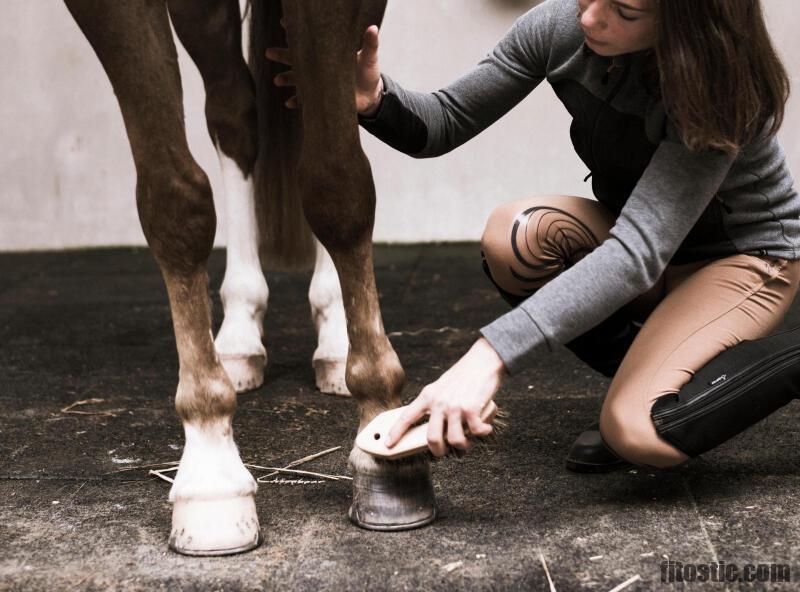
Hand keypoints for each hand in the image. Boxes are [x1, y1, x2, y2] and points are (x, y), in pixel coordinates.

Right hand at [265, 24, 383, 113]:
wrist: (371, 96)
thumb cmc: (368, 73)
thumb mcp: (370, 58)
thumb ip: (370, 44)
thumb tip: (373, 28)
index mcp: (328, 52)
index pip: (311, 39)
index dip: (297, 31)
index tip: (285, 23)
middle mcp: (319, 67)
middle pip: (297, 58)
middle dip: (283, 55)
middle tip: (269, 52)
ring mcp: (318, 82)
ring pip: (298, 79)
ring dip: (287, 79)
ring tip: (278, 80)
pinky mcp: (321, 97)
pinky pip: (306, 100)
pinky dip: (298, 101)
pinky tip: (289, 102)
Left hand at [386, 338, 505, 456]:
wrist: (482, 360)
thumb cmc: (464, 374)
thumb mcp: (441, 386)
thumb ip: (435, 403)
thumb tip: (436, 425)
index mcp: (428, 396)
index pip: (406, 417)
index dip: (395, 432)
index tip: (387, 444)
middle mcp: (438, 402)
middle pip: (432, 438)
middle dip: (438, 451)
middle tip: (443, 451)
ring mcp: (454, 406)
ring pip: (454, 440)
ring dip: (462, 446)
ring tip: (467, 442)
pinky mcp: (471, 409)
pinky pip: (476, 432)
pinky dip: (483, 432)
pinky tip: (485, 428)